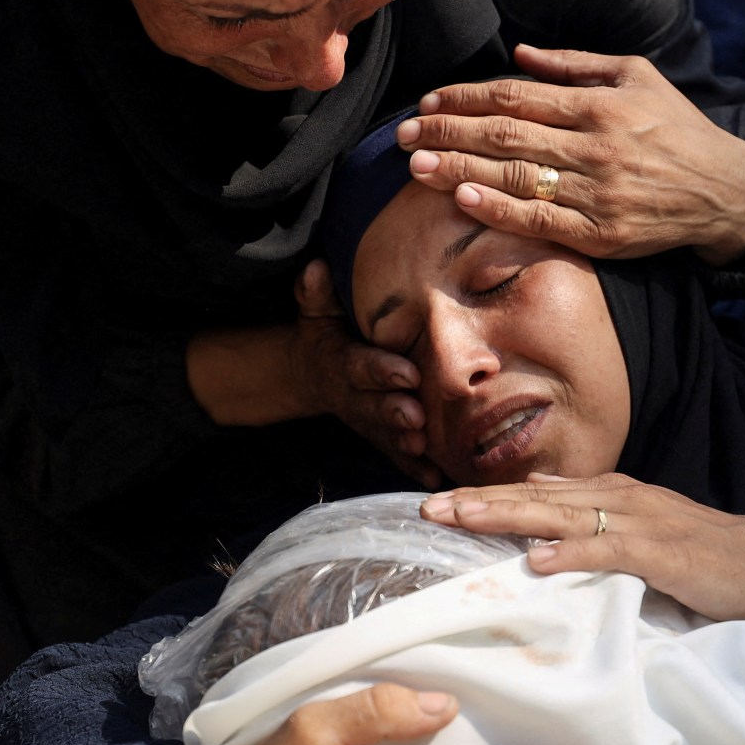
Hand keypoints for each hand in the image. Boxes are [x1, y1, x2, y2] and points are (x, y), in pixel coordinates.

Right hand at [291, 260, 441, 486]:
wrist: (311, 374)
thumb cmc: (325, 336)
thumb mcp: (315, 313)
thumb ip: (316, 294)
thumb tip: (315, 267)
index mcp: (343, 363)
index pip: (363, 367)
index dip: (382, 372)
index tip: (407, 374)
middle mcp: (354, 396)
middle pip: (375, 406)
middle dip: (395, 412)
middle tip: (418, 417)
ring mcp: (366, 420)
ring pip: (385, 434)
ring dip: (403, 444)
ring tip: (424, 449)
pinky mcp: (378, 436)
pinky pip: (394, 455)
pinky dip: (412, 468)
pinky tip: (433, 477)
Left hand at [397, 44, 744, 267]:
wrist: (726, 190)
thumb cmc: (677, 128)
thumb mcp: (637, 76)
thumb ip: (575, 64)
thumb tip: (517, 55)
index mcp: (598, 104)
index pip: (515, 96)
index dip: (464, 97)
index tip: (427, 100)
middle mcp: (595, 146)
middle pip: (505, 134)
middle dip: (447, 131)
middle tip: (402, 134)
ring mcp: (598, 193)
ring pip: (514, 176)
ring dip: (458, 169)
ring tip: (415, 166)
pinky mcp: (602, 234)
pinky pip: (540, 221)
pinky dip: (499, 209)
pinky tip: (462, 199)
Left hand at [423, 472, 744, 621]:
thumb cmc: (711, 555)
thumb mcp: (646, 532)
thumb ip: (597, 521)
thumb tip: (541, 514)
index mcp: (616, 495)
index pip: (540, 494)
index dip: (489, 496)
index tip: (440, 502)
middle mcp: (622, 499)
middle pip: (539, 498)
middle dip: (482, 501)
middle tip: (429, 507)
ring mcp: (642, 522)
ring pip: (562, 515)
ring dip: (509, 516)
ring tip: (463, 520)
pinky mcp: (664, 552)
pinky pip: (610, 550)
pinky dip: (573, 554)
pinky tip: (538, 561)